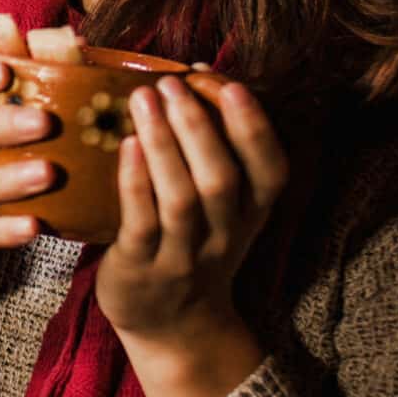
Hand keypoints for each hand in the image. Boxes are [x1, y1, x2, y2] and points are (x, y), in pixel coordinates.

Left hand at [98, 77, 287, 347]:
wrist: (170, 324)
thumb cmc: (190, 242)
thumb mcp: (220, 204)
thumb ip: (215, 145)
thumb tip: (197, 72)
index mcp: (252, 213)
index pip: (270, 169)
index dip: (255, 126)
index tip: (231, 84)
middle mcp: (224, 235)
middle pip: (223, 179)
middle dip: (199, 126)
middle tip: (171, 83)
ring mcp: (183, 255)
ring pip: (183, 199)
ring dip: (164, 144)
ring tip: (144, 99)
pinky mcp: (141, 268)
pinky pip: (142, 223)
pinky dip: (136, 182)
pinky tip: (126, 145)